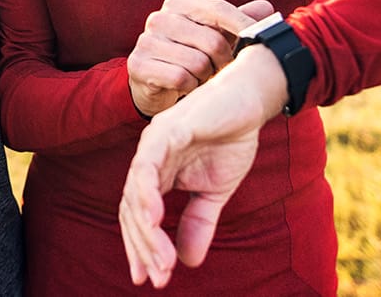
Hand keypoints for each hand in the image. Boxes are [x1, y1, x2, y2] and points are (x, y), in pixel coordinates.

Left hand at [119, 45, 287, 287]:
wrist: (250, 101)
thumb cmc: (230, 139)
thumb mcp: (216, 191)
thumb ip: (199, 222)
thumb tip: (187, 262)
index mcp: (156, 172)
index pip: (137, 216)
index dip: (141, 247)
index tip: (149, 279)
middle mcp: (147, 159)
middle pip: (130, 209)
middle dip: (142, 246)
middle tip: (156, 277)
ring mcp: (153, 143)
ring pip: (135, 192)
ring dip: (146, 229)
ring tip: (161, 260)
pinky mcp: (167, 130)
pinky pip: (148, 164)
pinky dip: (146, 192)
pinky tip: (154, 218)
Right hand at [127, 0, 274, 115]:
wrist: (153, 85)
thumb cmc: (189, 56)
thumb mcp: (214, 37)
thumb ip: (237, 22)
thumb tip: (266, 8)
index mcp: (177, 4)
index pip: (218, 8)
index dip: (243, 24)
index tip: (259, 38)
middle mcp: (158, 19)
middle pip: (212, 40)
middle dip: (223, 60)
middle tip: (220, 69)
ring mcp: (146, 41)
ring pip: (198, 63)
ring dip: (205, 76)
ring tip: (200, 77)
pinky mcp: (138, 65)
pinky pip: (180, 78)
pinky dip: (189, 87)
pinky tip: (185, 87)